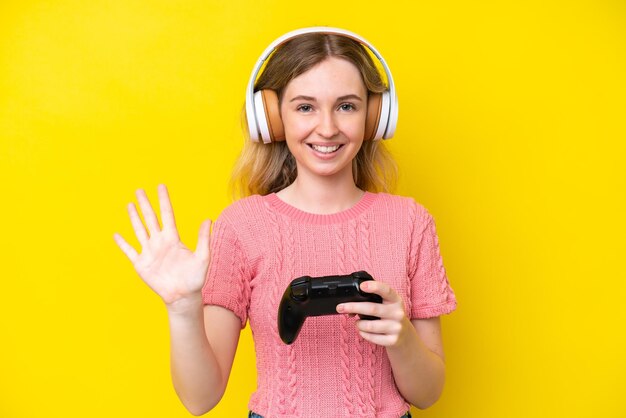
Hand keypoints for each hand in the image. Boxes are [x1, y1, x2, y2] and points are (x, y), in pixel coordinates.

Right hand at [113, 184, 211, 308]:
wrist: (182, 296)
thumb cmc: (195, 278)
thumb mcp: (202, 257)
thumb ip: (203, 239)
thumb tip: (209, 219)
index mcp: (173, 239)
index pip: (167, 215)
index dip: (164, 201)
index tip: (160, 186)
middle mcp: (160, 242)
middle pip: (150, 219)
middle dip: (145, 204)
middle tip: (139, 190)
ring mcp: (149, 252)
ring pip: (139, 230)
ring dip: (134, 218)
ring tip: (130, 204)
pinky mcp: (141, 264)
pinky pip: (129, 251)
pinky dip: (122, 243)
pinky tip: (116, 234)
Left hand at [336, 280, 411, 346]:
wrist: (405, 336)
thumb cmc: (389, 316)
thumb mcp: (386, 305)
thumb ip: (371, 300)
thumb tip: (348, 306)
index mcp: (395, 300)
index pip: (386, 290)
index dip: (374, 287)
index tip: (362, 286)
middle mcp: (398, 313)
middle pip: (372, 308)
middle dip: (353, 307)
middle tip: (340, 307)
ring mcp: (396, 327)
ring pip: (369, 326)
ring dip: (358, 324)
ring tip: (357, 323)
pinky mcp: (393, 340)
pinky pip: (371, 338)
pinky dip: (363, 334)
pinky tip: (363, 331)